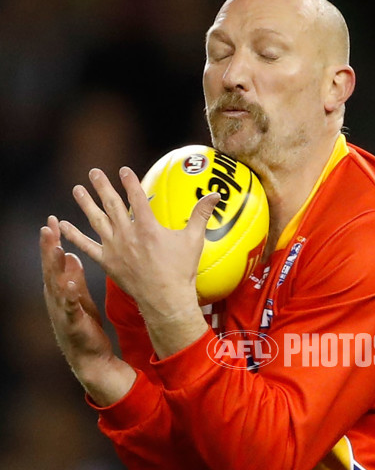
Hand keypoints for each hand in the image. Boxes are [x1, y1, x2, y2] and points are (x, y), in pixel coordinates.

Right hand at [40, 215, 135, 404]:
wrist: (91, 360)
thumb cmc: (85, 328)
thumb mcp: (80, 299)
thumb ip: (74, 278)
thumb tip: (72, 256)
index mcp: (58, 291)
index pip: (53, 263)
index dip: (51, 242)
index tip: (51, 221)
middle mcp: (56, 300)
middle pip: (50, 269)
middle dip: (49, 247)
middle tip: (48, 226)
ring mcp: (62, 312)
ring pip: (56, 285)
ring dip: (55, 266)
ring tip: (57, 247)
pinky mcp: (73, 324)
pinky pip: (70, 307)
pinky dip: (69, 294)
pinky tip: (70, 282)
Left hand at [60, 166, 220, 357]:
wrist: (165, 299)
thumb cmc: (181, 271)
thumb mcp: (194, 240)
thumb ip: (201, 214)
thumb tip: (216, 196)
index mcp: (147, 226)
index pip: (135, 196)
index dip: (129, 181)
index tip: (123, 170)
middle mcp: (127, 233)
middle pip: (112, 204)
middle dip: (102, 186)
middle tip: (93, 172)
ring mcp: (115, 248)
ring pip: (96, 220)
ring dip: (86, 203)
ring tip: (77, 190)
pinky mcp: (108, 262)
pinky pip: (87, 246)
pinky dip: (75, 236)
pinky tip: (63, 226)